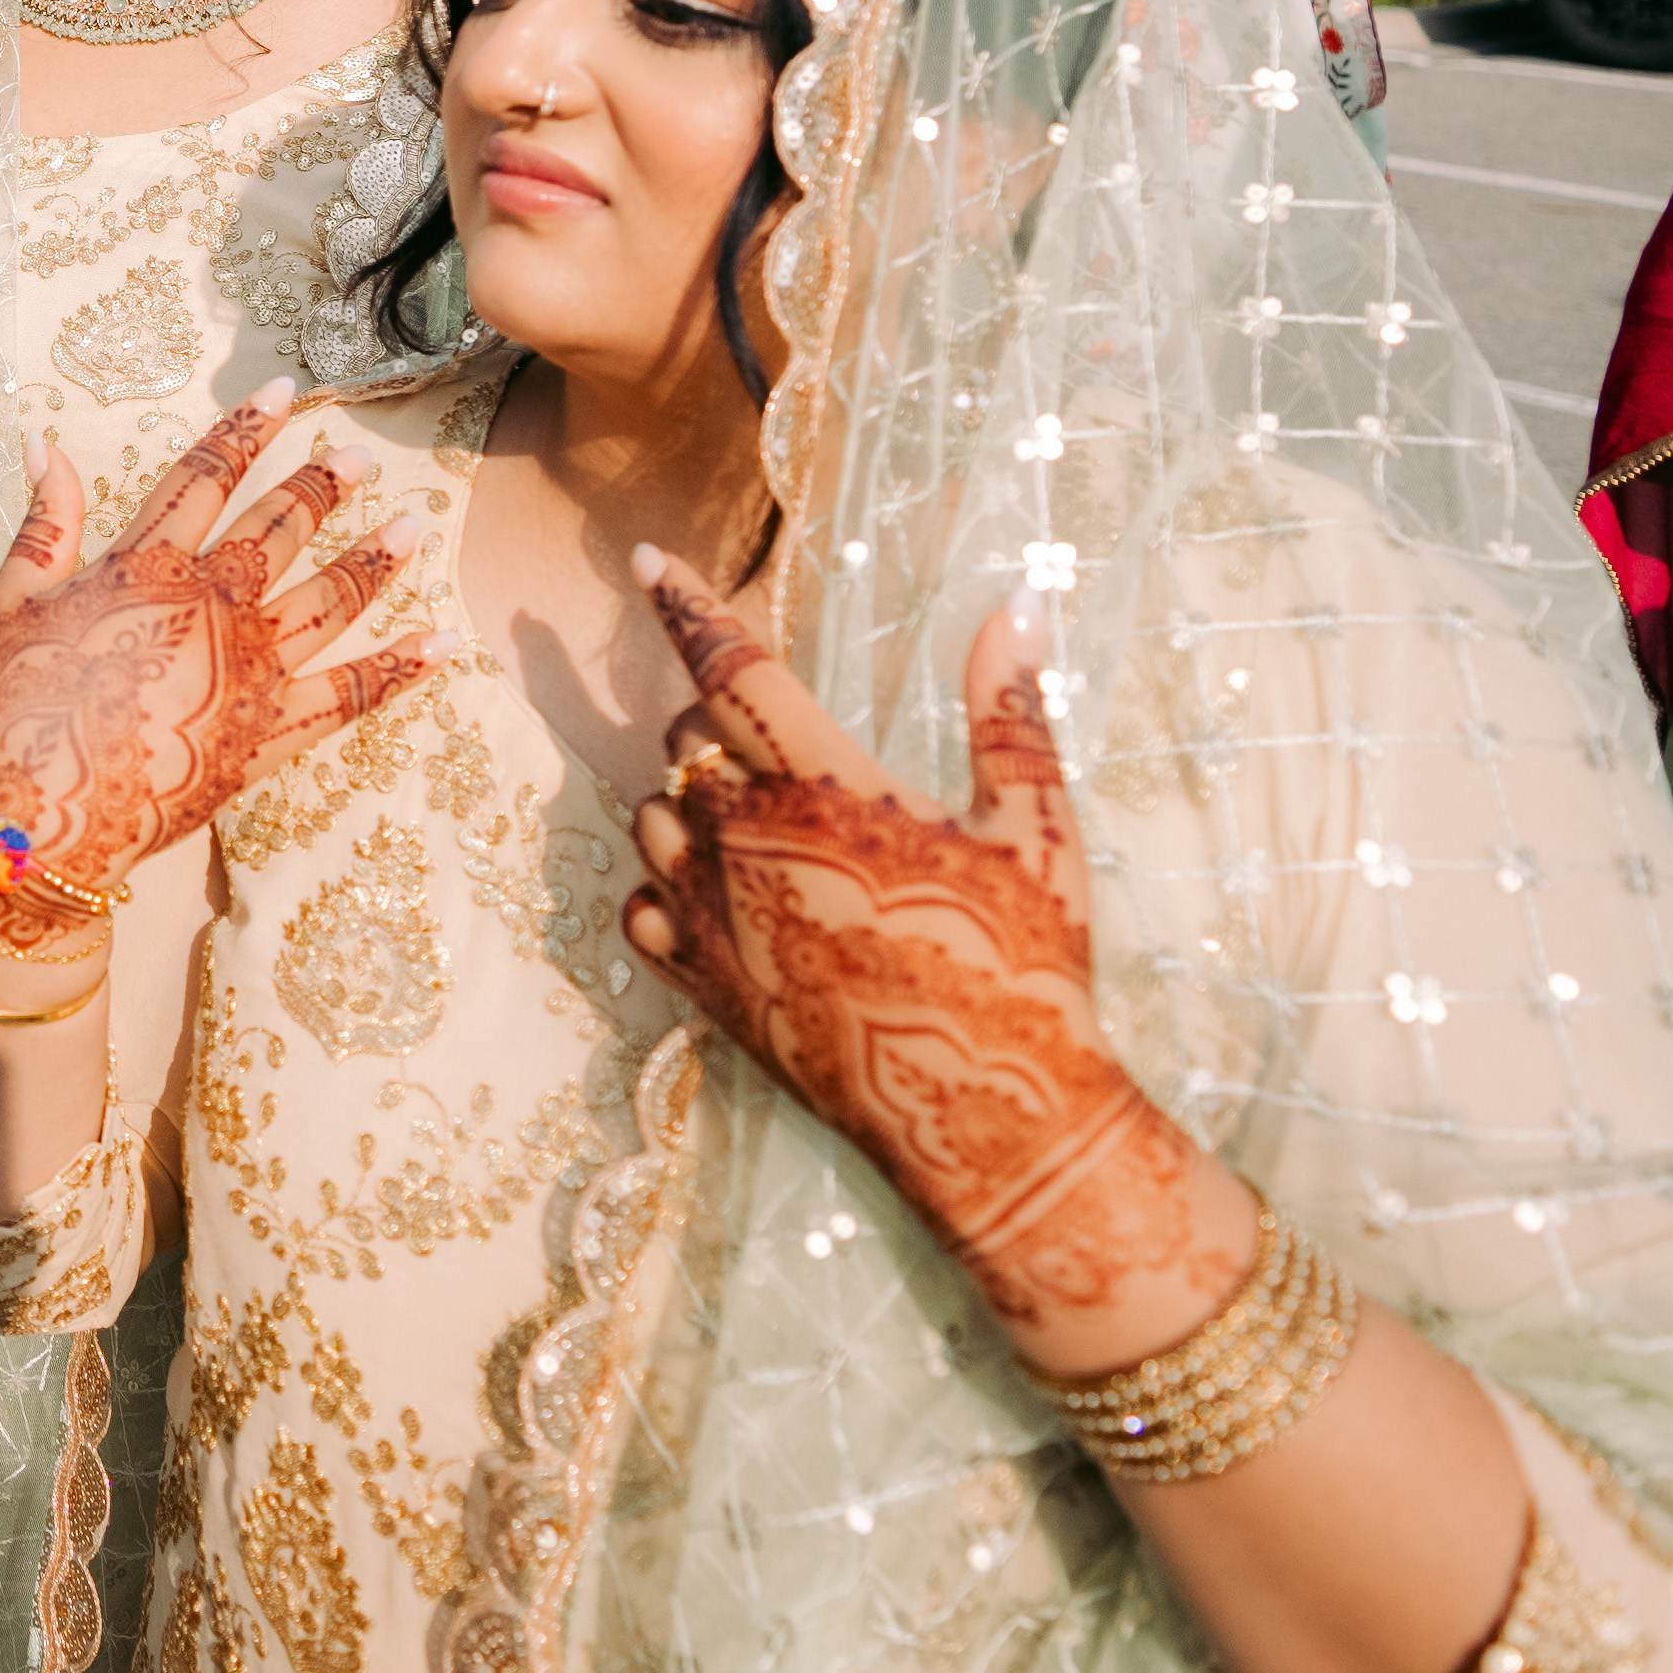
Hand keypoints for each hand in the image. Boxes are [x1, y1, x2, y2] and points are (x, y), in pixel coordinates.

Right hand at [0, 390, 429, 963]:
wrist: (46, 812)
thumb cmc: (19, 707)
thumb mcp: (14, 601)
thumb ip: (45, 521)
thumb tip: (45, 444)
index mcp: (148, 566)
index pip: (206, 477)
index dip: (245, 431)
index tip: (284, 395)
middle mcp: (213, 605)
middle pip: (280, 529)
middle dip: (323, 488)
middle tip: (360, 459)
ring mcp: (252, 669)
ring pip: (330, 598)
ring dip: (374, 559)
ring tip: (412, 525)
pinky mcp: (274, 732)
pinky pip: (352, 694)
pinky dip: (400, 669)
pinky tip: (441, 645)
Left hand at [617, 549, 1215, 1336]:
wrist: (989, 1114)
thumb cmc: (1023, 963)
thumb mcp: (1033, 830)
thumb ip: (1008, 713)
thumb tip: (1016, 607)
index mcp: (826, 792)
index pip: (734, 670)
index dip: (688, 607)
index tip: (646, 558)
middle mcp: (751, 847)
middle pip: (684, 743)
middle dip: (713, 724)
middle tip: (776, 748)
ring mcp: (717, 922)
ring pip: (649, 822)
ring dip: (685, 805)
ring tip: (758, 825)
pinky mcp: (705, 990)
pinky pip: (639, 912)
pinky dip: (662, 889)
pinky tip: (719, 895)